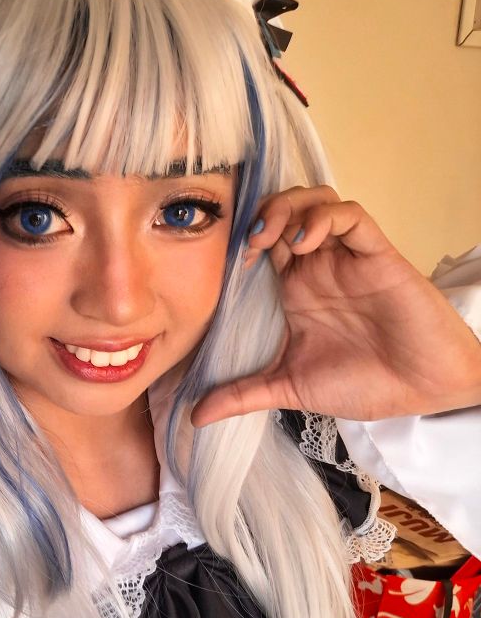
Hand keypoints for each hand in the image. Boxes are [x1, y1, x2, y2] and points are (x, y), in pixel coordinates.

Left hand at [191, 186, 480, 426]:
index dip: (235, 240)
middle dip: (258, 214)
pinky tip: (306, 242)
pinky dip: (324, 217)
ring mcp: (346, 257)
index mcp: (294, 288)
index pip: (259, 242)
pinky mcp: (376, 254)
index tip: (216, 261)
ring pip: (315, 200)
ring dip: (287, 208)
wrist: (421, 392)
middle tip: (245, 244)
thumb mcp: (290, 387)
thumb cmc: (364, 383)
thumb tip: (195, 416)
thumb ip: (242, 395)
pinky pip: (351, 216)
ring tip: (271, 237)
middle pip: (283, 210)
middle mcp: (317, 265)